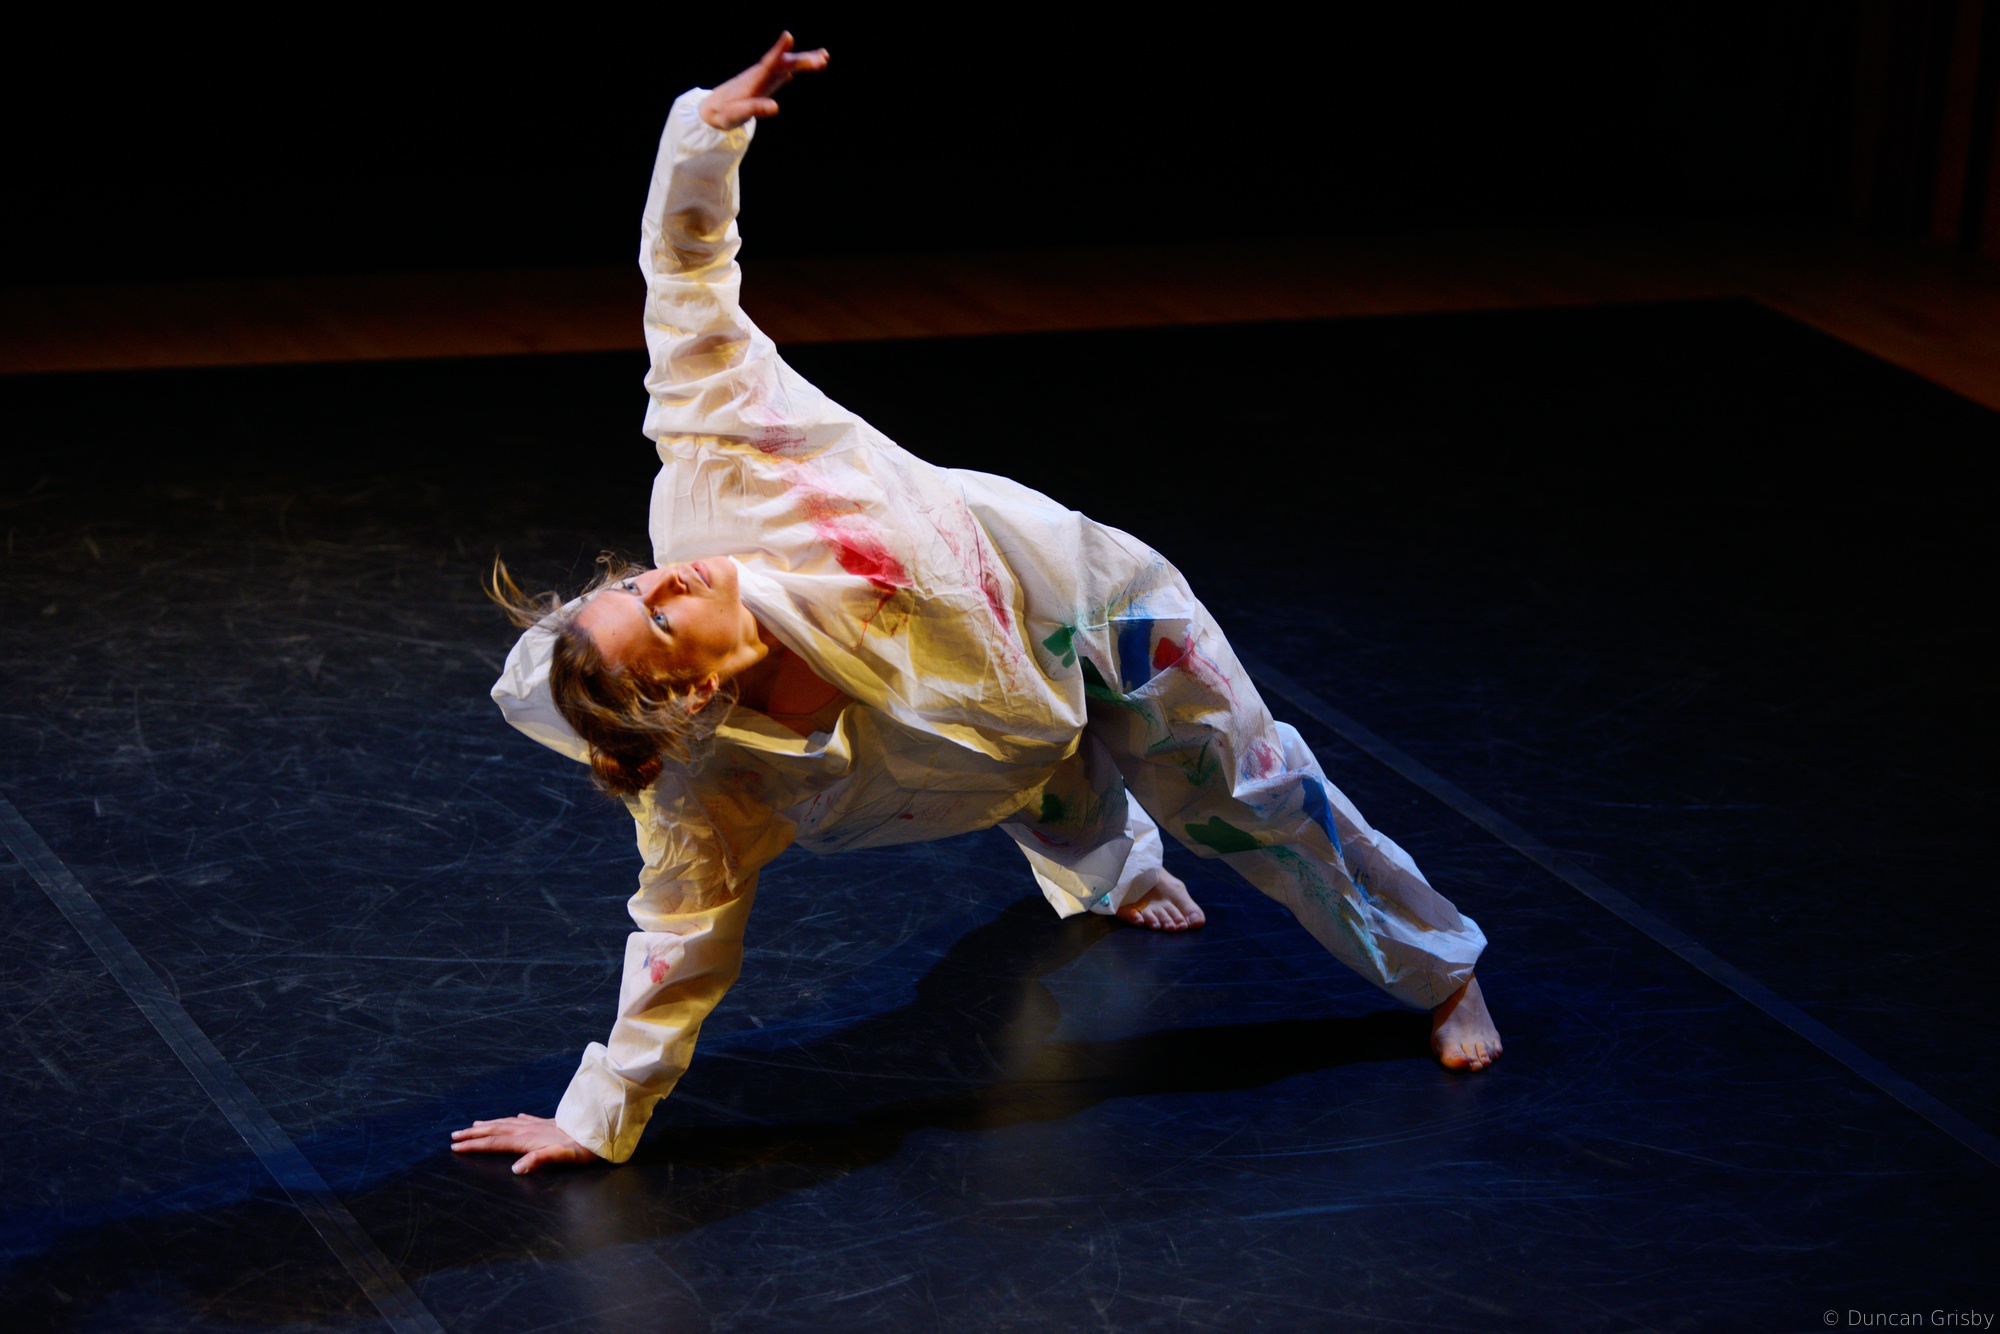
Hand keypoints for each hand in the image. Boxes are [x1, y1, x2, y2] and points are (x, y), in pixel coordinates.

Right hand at [450, 1113, 598, 1174]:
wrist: (599, 1132)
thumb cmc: (581, 1149)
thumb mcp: (562, 1157)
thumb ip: (538, 1160)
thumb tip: (515, 1169)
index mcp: (528, 1139)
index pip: (495, 1142)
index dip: (474, 1145)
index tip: (455, 1147)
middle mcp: (529, 1129)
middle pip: (495, 1130)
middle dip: (473, 1134)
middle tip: (454, 1136)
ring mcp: (538, 1124)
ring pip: (507, 1123)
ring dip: (489, 1124)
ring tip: (475, 1124)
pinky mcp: (549, 1123)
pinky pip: (525, 1119)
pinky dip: (514, 1119)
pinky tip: (515, 1116)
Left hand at [700, 31, 828, 129]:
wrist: (713, 109)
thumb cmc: (724, 113)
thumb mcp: (737, 114)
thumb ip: (755, 109)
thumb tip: (776, 107)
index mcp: (754, 80)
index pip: (769, 62)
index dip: (779, 49)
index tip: (788, 36)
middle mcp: (761, 74)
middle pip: (784, 62)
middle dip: (802, 59)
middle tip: (823, 58)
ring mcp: (764, 78)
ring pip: (786, 65)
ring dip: (803, 60)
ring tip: (824, 57)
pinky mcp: (765, 83)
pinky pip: (783, 72)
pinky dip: (795, 69)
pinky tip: (803, 68)